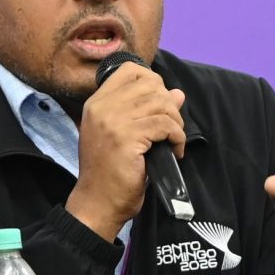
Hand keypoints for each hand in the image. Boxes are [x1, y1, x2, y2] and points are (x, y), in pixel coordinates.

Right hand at [65, 61, 186, 241]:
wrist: (97, 203)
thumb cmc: (110, 173)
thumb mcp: (124, 135)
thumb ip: (146, 111)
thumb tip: (178, 93)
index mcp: (97, 103)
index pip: (130, 70)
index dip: (153, 81)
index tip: (161, 104)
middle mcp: (102, 107)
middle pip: (151, 84)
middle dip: (169, 105)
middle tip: (171, 128)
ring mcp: (113, 121)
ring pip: (161, 104)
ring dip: (176, 123)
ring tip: (173, 141)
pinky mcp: (128, 138)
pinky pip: (165, 125)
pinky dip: (177, 137)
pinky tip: (174, 151)